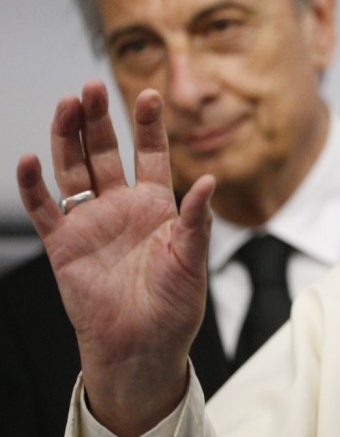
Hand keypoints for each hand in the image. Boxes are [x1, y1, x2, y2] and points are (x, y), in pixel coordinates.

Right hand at [16, 80, 213, 436]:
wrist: (143, 347)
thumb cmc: (175, 307)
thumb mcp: (193, 259)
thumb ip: (196, 220)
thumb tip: (211, 180)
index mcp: (158, 207)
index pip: (152, 155)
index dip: (149, 125)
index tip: (150, 93)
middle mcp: (122, 207)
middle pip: (106, 153)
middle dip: (99, 119)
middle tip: (91, 88)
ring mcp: (91, 224)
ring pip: (74, 170)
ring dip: (68, 138)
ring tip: (66, 105)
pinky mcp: (64, 246)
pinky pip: (44, 210)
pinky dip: (34, 186)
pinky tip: (30, 159)